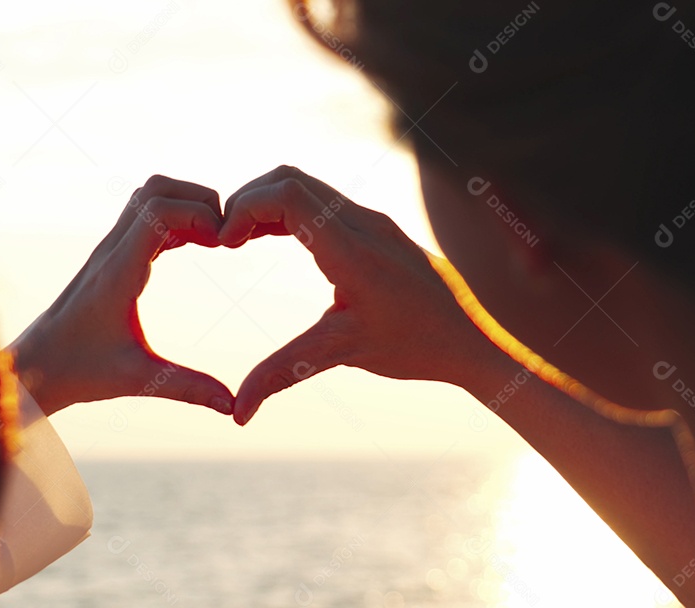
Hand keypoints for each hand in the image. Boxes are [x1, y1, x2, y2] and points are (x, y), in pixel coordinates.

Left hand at [9, 175, 234, 415]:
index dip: (199, 214)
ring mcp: (109, 250)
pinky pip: (146, 218)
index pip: (158, 210)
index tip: (225, 244)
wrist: (34, 369)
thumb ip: (188, 389)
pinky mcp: (111, 256)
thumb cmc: (78, 372)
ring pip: (149, 196)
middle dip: (199, 199)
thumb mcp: (138, 380)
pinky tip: (197, 245)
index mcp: (118, 272)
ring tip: (214, 239)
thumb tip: (232, 406)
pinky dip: (176, 220)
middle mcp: (112, 251)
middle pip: (156, 189)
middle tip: (225, 235)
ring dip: (187, 205)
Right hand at [219, 166, 498, 424]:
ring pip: (307, 185)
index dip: (244, 208)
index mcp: (353, 250)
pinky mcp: (377, 227)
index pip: (287, 195)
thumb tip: (237, 413)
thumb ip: (283, 375)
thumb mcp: (342, 355)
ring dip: (267, 203)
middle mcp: (364, 223)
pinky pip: (324, 201)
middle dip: (248, 200)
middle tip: (224, 238)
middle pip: (290, 179)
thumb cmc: (415, 347)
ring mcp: (373, 221)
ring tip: (238, 239)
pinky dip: (289, 211)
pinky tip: (269, 238)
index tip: (223, 242)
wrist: (471, 341)